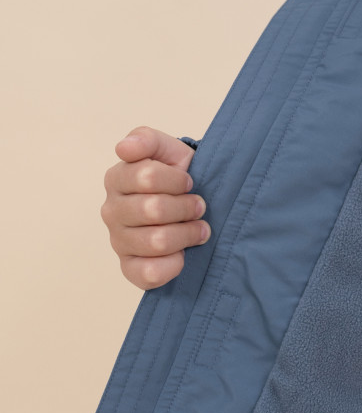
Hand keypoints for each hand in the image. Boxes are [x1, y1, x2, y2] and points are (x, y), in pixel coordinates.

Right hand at [101, 125, 210, 289]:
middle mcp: (111, 211)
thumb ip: (146, 139)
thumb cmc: (178, 178)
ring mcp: (118, 242)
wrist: (191, 206)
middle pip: (154, 209)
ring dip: (187, 234)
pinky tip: (182, 254)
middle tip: (199, 207)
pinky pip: (150, 273)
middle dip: (187, 208)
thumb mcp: (167, 150)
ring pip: (157, 241)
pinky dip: (174, 264)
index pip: (148, 177)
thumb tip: (124, 148)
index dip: (178, 181)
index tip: (189, 183)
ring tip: (198, 229)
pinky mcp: (130, 269)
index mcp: (116, 179)